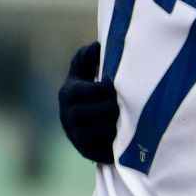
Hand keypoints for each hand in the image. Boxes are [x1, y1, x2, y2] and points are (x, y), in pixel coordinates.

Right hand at [58, 42, 118, 164]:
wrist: (93, 124)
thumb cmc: (92, 92)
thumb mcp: (85, 73)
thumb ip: (86, 58)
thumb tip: (97, 45)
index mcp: (68, 93)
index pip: (80, 92)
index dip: (100, 90)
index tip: (116, 85)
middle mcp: (68, 115)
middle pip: (86, 113)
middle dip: (109, 107)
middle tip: (124, 104)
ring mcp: (76, 135)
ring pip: (98, 130)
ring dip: (114, 124)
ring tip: (127, 117)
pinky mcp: (87, 150)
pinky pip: (103, 148)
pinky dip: (115, 140)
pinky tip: (124, 134)